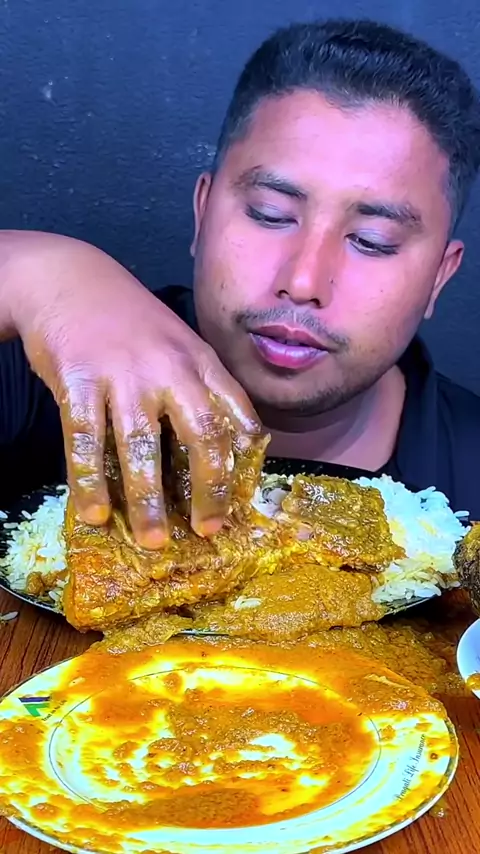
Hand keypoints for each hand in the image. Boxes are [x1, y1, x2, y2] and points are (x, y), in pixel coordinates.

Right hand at [3, 232, 261, 547]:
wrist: (70, 278)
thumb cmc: (131, 322)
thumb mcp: (181, 345)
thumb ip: (206, 388)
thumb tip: (235, 447)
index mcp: (200, 361)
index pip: (237, 415)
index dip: (246, 462)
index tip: (245, 501)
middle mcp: (168, 367)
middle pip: (200, 436)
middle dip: (208, 490)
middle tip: (207, 531)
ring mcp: (122, 373)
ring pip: (141, 446)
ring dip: (148, 501)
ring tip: (153, 540)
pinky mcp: (77, 379)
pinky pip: (85, 439)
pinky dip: (89, 481)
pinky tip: (94, 514)